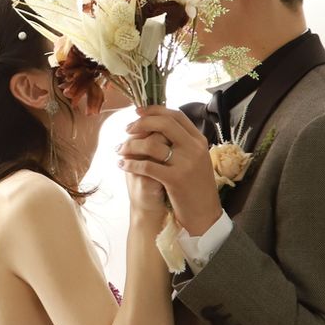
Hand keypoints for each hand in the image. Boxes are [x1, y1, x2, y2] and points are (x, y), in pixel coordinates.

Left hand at [117, 105, 222, 236]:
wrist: (205, 215)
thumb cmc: (195, 186)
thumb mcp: (196, 159)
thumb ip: (182, 142)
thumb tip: (157, 124)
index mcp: (199, 141)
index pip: (176, 115)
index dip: (154, 110)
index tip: (138, 111)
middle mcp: (194, 149)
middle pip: (164, 123)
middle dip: (141, 123)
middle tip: (127, 128)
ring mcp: (186, 163)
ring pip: (151, 144)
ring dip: (130, 145)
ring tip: (120, 149)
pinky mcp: (176, 179)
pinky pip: (146, 166)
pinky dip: (130, 164)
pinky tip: (122, 165)